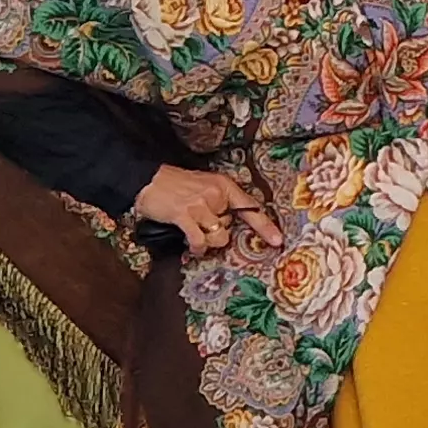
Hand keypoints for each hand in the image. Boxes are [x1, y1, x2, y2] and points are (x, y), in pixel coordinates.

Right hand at [130, 165, 279, 258]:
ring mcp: (200, 204)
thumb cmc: (177, 185)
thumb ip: (220, 203)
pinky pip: (200, 241)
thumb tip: (230, 225)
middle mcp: (216, 193)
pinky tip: (192, 246)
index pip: (250, 207)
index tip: (277, 240)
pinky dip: (197, 248)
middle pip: (231, 227)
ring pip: (219, 236)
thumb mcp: (205, 186)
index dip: (264, 226)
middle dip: (218, 232)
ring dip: (208, 242)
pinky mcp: (184, 215)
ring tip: (196, 234)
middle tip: (202, 225)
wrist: (149, 180)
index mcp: (224, 185)